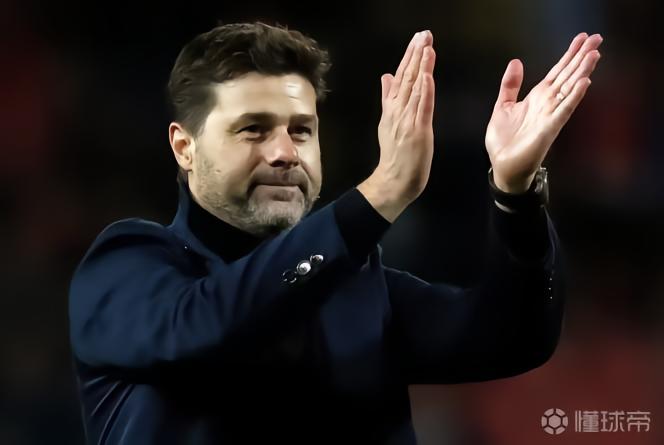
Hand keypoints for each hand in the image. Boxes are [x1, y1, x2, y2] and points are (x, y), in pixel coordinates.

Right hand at [358, 31, 435, 221]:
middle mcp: (398, 111)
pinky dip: (424, 91)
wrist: (393, 181)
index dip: (409, 57)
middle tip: (423, 35)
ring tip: (426, 46)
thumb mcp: (387, 123)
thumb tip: (386, 77)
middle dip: (415, 54)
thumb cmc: (395, 156)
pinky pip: (422, 108)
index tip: (416, 40)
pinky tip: (427, 76)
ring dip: (421, 66)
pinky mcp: (418, 131)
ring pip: (414, 88)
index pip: (400, 77)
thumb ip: (387, 99)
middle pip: (407, 78)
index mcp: (392, 109)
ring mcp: (407, 121)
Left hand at [485, 33, 602, 192]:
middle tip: (597, 38)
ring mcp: (550, 116)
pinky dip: (573, 97)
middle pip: (568, 76)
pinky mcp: (549, 129)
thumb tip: (516, 61)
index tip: (582, 38)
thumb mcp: (503, 105)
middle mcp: (547, 104)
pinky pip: (564, 111)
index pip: (558, 71)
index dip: (569, 54)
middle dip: (581, 57)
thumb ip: (510, 84)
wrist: (502, 164)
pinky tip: (584, 83)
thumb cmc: (504, 140)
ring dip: (582, 72)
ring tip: (594, 54)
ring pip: (570, 90)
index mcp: (537, 97)